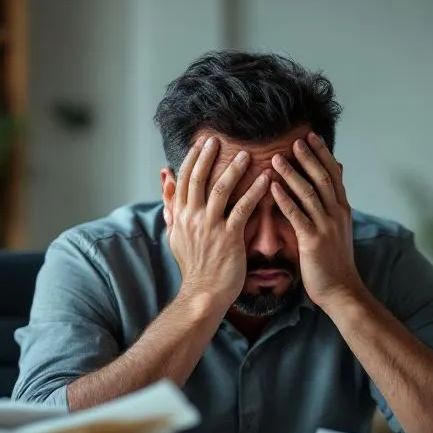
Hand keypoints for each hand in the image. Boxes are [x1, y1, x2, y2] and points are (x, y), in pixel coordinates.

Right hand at [166, 136, 268, 309]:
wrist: (203, 293)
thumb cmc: (194, 266)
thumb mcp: (176, 234)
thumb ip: (172, 205)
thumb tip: (166, 178)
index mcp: (181, 216)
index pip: (184, 180)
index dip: (193, 159)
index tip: (202, 143)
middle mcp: (193, 218)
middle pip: (199, 179)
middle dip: (209, 157)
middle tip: (219, 139)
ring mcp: (211, 227)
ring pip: (221, 190)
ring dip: (234, 169)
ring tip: (247, 154)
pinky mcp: (229, 237)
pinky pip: (243, 209)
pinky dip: (254, 192)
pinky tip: (266, 180)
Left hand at [269, 132, 362, 304]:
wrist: (341, 290)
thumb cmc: (335, 261)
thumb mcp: (339, 229)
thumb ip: (333, 205)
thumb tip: (332, 183)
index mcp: (342, 209)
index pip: (334, 175)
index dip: (323, 154)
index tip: (311, 136)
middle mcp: (337, 214)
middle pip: (323, 178)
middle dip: (309, 157)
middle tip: (295, 139)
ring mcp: (326, 227)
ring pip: (309, 193)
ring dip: (292, 174)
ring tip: (276, 158)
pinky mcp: (313, 241)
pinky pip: (298, 215)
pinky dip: (285, 199)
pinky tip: (273, 187)